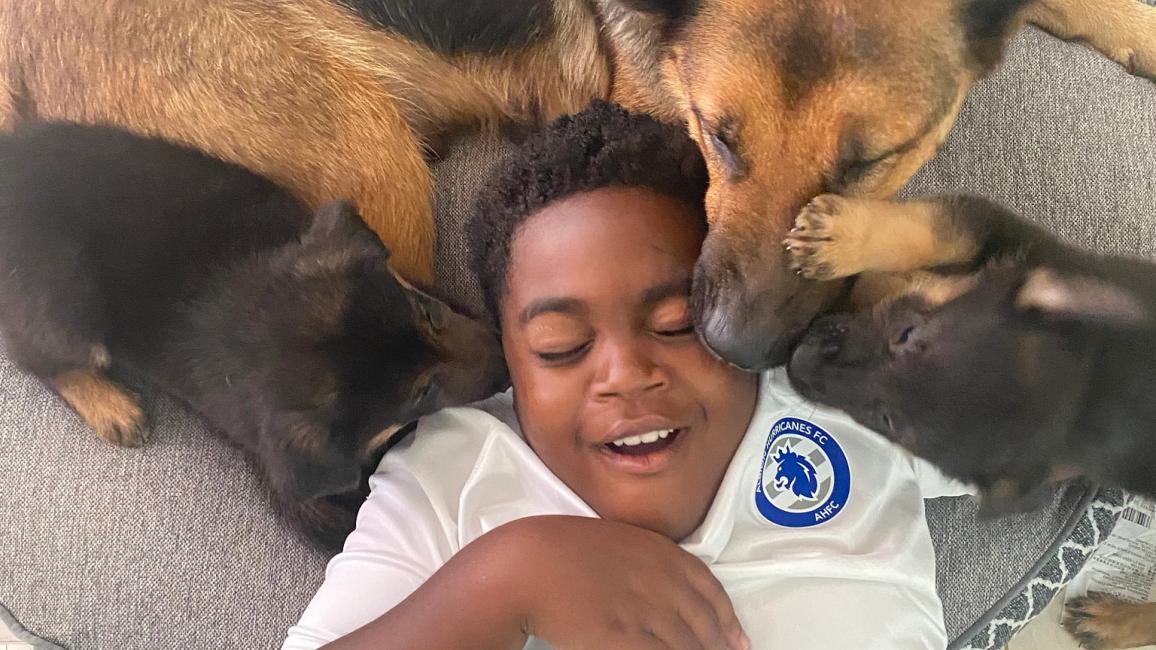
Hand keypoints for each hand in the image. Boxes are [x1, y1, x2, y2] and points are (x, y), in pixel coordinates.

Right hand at [504, 515, 749, 649]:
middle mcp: (661, 580)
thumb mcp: (618, 541)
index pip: (710, 589)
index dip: (728, 619)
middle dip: (720, 645)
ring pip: (688, 644)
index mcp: (661, 552)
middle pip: (705, 622)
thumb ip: (649, 562)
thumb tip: (667, 589)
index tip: (737, 637)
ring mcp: (645, 611)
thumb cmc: (562, 550)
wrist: (528, 566)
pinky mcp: (626, 638)